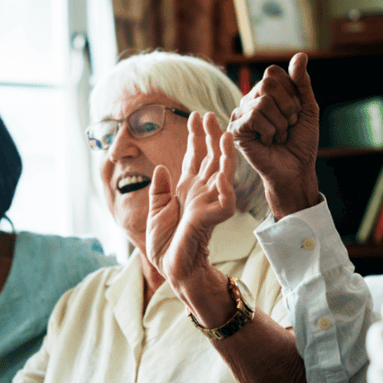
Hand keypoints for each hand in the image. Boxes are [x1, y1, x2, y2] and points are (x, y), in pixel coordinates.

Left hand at [147, 112, 235, 284]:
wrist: (171, 267)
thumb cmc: (165, 244)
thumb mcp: (156, 212)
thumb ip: (159, 190)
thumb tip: (161, 167)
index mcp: (187, 189)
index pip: (194, 158)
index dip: (195, 138)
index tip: (195, 116)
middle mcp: (201, 192)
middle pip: (210, 158)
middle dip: (210, 136)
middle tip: (209, 114)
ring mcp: (210, 203)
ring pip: (223, 173)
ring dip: (224, 152)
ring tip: (224, 132)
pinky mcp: (215, 217)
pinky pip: (225, 197)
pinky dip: (226, 182)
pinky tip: (225, 165)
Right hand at [229, 53, 319, 218]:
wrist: (296, 169)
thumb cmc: (301, 141)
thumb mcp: (307, 107)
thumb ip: (301, 82)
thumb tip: (300, 55)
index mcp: (265, 92)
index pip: (274, 73)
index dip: (291, 93)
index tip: (296, 113)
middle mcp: (250, 100)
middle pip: (267, 84)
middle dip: (287, 107)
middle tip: (289, 125)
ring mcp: (241, 114)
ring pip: (263, 101)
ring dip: (280, 123)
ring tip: (279, 136)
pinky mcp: (236, 129)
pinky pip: (254, 116)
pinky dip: (269, 131)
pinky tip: (268, 142)